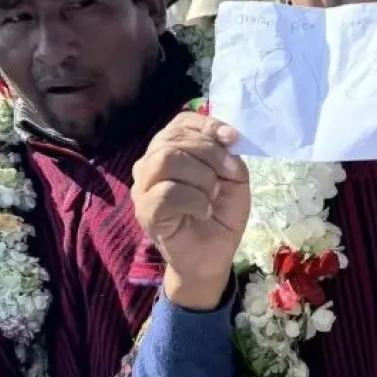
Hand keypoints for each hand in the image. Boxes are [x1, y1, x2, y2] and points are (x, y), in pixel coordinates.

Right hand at [133, 113, 249, 308]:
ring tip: (213, 196)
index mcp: (172, 149)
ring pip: (167, 160)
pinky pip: (166, 192)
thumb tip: (227, 135)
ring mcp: (143, 187)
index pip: (182, 122)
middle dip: (211, 154)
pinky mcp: (144, 211)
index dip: (208, 125)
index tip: (232, 139)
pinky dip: (194, 199)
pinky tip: (203, 211)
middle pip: (174, 139)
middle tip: (229, 176)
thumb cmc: (221, 213)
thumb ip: (227, 153)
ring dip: (202, 176)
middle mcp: (151, 163)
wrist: (214, 255)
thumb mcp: (233, 176)